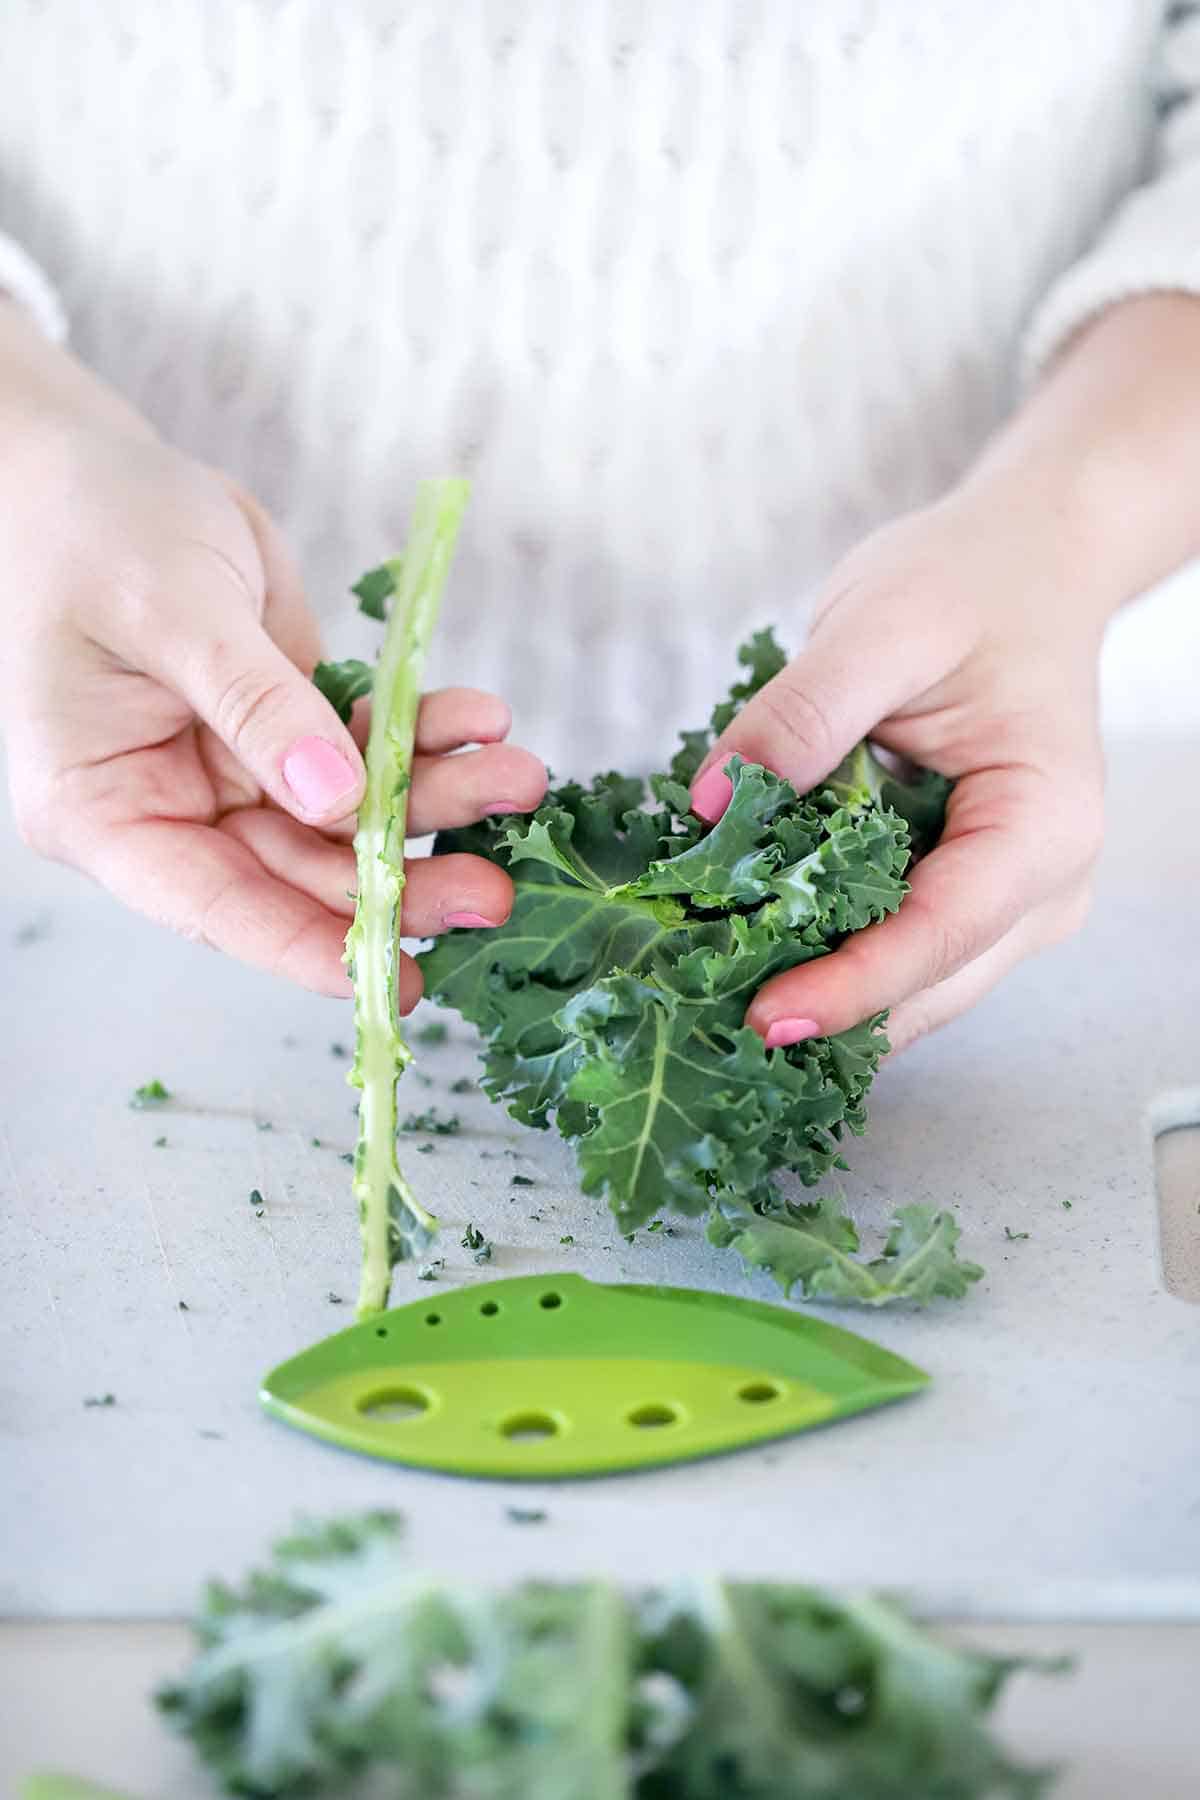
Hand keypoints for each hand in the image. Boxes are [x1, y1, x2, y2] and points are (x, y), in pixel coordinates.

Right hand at [0, 312, 544, 997]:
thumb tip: (337, 799)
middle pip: (299, 875)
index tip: (394, 973)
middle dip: (400, 877)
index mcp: (108, 810)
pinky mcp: (285, 729)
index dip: (306, 947)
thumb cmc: (91, 530)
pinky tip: (479, 719)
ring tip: (516, 778)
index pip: (215, 904)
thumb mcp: (170, 612)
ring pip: (348, 820)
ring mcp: (234, 773)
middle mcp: (174, 808)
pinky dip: (424, 739)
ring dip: (433, 801)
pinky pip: (366, 752)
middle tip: (494, 886)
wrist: (92, 465)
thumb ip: (255, 705)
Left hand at [689, 485, 1109, 1051]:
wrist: (1027, 566)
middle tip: (708, 1021)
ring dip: (825, 999)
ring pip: (914, 991)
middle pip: (929, 987)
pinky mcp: (970, 897)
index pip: (940, 935)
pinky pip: (899, 955)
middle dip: (828, 1012)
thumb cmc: (973, 584)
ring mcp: (1012, 902)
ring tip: (716, 999)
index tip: (762, 1017)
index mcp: (1043, 825)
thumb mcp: (881, 628)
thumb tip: (710, 801)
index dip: (849, 987)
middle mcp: (1044, 885)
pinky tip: (753, 960)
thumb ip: (800, 715)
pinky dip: (831, 961)